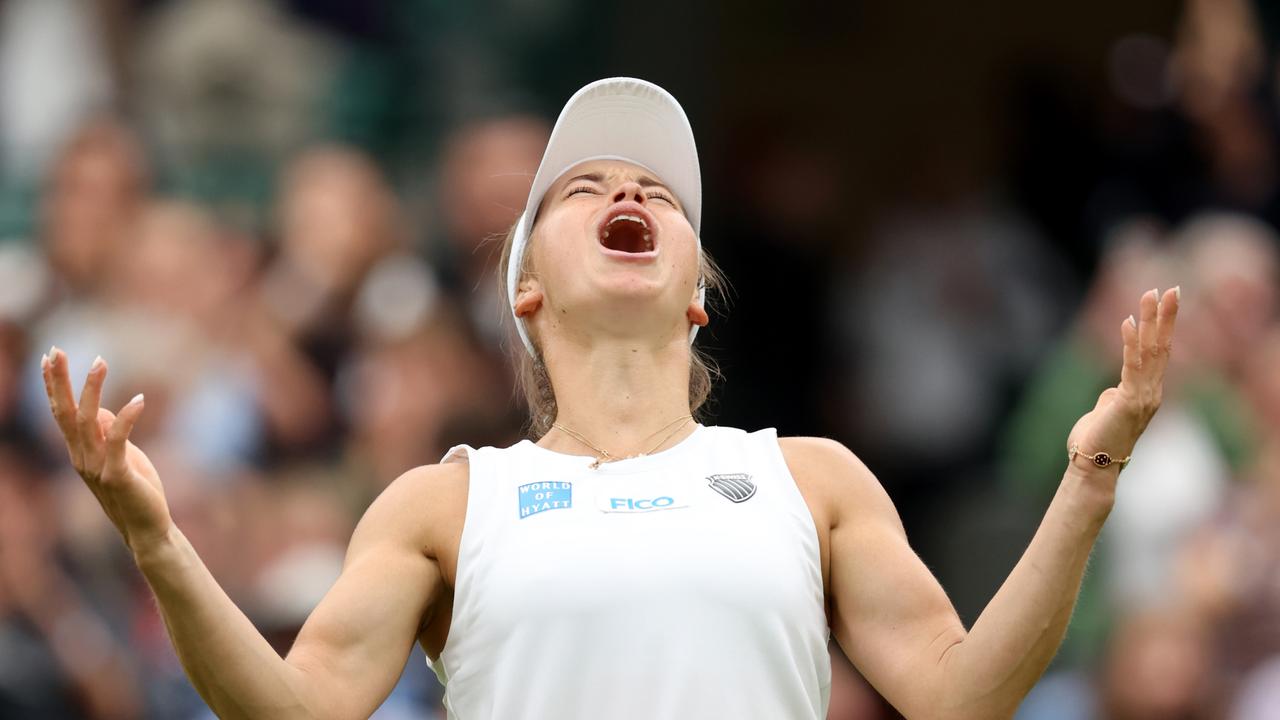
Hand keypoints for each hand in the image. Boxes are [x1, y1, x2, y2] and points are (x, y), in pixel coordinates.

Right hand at [41, 348, 172, 553]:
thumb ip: (108, 435)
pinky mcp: (117, 475)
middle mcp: (81, 458)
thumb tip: (100, 410)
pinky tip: (139, 399)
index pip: (61, 413)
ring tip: (100, 361)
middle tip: (56, 350)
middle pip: (65, 413)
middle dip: (60, 381)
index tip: (50, 357)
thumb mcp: (121, 457)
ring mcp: (97, 467)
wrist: (147, 529)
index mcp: (80, 452)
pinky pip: (118, 441)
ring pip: (88, 421)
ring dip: (92, 390)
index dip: (54, 386)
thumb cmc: (136, 490)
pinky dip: (126, 418)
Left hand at [1067, 287, 1179, 474]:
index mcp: (1146, 393)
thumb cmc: (1095, 443)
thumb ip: (1113, 398)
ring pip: (1150, 352)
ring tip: (1151, 295)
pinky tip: (1128, 321)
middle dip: (1165, 317)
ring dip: (1151, 321)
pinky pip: (1131, 366)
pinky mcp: (1129, 401)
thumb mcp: (1106, 412)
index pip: (1158, 354)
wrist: (1092, 468)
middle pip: (1161, 347)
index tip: (1163, 301)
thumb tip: (1112, 391)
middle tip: (1171, 289)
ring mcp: (1143, 397)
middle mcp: (1151, 393)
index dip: (1161, 327)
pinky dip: (1129, 342)